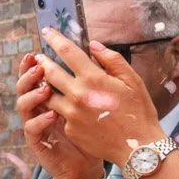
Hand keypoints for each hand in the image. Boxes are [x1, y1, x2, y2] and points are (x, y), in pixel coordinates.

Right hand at [16, 53, 105, 178]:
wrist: (87, 165)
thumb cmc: (92, 132)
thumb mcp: (94, 103)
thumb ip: (89, 80)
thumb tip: (90, 54)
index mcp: (50, 96)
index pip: (36, 76)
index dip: (32, 64)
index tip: (37, 52)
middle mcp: (38, 108)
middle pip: (24, 86)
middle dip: (28, 74)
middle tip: (38, 64)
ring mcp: (36, 124)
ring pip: (23, 105)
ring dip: (31, 95)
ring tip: (45, 88)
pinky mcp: (38, 141)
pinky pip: (32, 128)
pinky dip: (39, 120)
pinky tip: (52, 114)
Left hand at [34, 32, 163, 175]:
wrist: (138, 148)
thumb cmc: (139, 112)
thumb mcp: (133, 81)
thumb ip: (111, 60)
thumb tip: (93, 45)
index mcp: (93, 79)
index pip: (67, 52)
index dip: (55, 39)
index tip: (46, 31)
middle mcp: (77, 94)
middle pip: (50, 72)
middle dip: (43, 62)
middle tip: (39, 56)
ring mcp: (71, 113)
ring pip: (48, 94)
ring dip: (44, 84)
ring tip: (44, 78)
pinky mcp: (69, 128)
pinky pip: (59, 113)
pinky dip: (59, 105)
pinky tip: (63, 103)